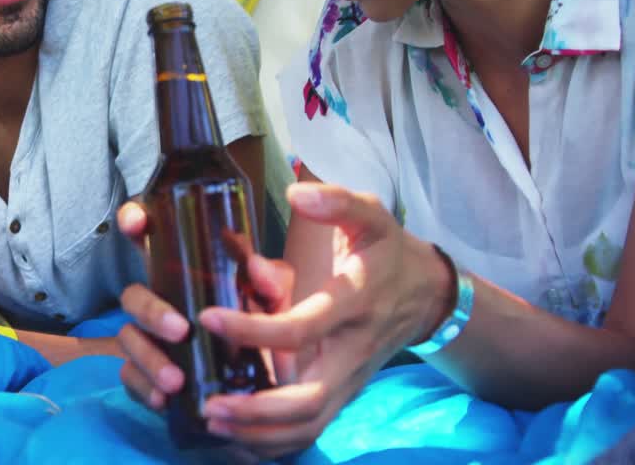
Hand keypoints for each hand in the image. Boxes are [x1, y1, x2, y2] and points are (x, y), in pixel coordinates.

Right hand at [114, 199, 297, 407]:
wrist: (265, 382)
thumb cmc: (261, 326)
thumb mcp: (273, 301)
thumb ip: (271, 282)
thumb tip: (257, 267)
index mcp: (181, 271)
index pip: (149, 238)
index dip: (134, 222)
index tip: (138, 223)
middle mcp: (157, 299)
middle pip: (133, 295)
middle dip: (150, 311)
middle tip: (181, 330)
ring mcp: (147, 337)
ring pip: (128, 338)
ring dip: (149, 358)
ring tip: (177, 380)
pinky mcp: (146, 373)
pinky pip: (130, 377)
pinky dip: (143, 388)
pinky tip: (164, 399)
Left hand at [189, 182, 448, 456]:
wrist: (427, 293)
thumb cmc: (386, 251)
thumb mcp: (370, 215)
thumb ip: (336, 202)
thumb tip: (296, 194)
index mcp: (354, 304)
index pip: (302, 328)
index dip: (255, 330)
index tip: (208, 318)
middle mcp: (353, 351)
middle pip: (310, 399)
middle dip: (258, 410)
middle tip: (208, 403)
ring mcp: (350, 379)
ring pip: (310, 424)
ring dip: (261, 434)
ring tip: (213, 421)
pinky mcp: (343, 394)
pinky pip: (311, 429)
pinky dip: (274, 441)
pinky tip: (236, 435)